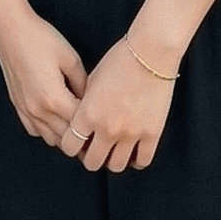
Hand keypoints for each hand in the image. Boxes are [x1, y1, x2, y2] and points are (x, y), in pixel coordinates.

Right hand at [0, 5, 88, 146]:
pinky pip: (35, 130)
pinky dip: (47, 130)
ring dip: (65, 136)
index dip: (94, 125)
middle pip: (66, 137)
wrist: (10, 29)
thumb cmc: (40, 39)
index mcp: (54, 99)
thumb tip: (90, 100)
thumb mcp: (71, 58)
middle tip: (96, 130)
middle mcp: (38, 110)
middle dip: (82, 136)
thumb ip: (83, 84)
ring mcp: (26, 110)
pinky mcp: (18, 105)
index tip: (104, 123)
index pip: (80, 125)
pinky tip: (55, 119)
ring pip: (50, 138)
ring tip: (77, 125)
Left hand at [61, 38, 178, 172]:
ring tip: (115, 150)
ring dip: (113, 160)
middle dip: (91, 157)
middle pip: (92, 163)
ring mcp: (130, 134)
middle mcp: (107, 128)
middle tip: (95, 149)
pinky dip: (136, 160)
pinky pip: (143, 161)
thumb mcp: (92, 80)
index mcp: (88, 113)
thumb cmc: (119, 60)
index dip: (71, 146)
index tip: (77, 142)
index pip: (69, 146)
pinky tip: (134, 151)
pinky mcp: (151, 134)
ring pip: (116, 166)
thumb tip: (81, 121)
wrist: (150, 53)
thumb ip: (85, 104)